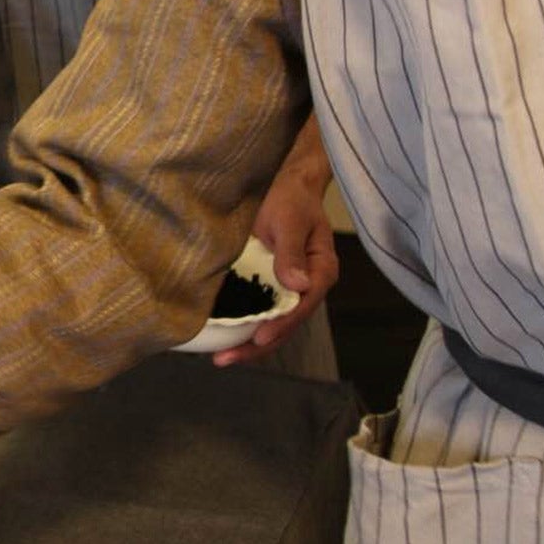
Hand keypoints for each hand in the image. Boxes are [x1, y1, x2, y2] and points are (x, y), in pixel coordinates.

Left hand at [215, 119, 339, 367]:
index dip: (280, 325)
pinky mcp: (273, 284)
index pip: (302, 306)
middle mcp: (309, 286)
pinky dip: (245, 325)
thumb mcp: (290, 220)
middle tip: (227, 360)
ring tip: (222, 359)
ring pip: (273, 323)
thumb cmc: (290, 197)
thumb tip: (298, 286)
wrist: (285, 183)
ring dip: (250, 343)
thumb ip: (292, 252)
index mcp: (321, 271)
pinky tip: (224, 337)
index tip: (258, 337)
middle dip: (259, 345)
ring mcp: (290, 288)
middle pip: (287, 324)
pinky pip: (261, 310)